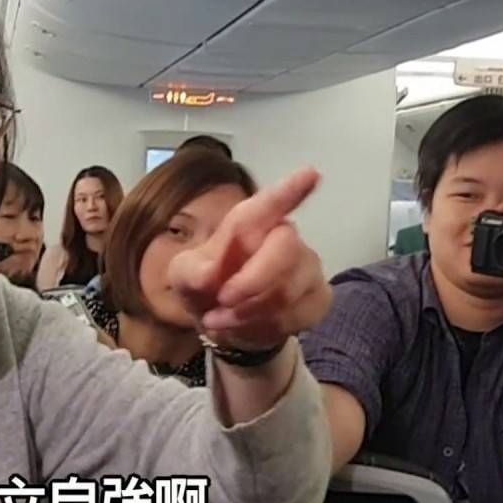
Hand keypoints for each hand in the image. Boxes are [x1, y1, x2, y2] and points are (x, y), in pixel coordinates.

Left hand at [167, 168, 331, 352]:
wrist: (225, 324)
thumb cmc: (206, 287)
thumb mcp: (183, 277)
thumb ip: (190, 271)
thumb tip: (209, 275)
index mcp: (249, 224)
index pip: (269, 204)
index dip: (289, 190)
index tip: (310, 174)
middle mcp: (284, 238)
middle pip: (284, 249)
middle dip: (251, 281)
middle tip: (223, 301)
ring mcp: (307, 268)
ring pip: (289, 290)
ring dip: (249, 312)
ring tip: (222, 319)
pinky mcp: (318, 298)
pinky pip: (298, 315)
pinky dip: (265, 327)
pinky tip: (248, 326)